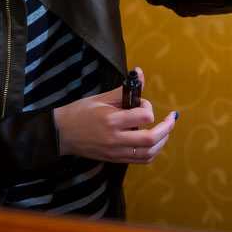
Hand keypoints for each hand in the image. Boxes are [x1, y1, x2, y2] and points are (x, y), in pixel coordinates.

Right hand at [52, 68, 176, 163]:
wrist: (61, 134)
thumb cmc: (79, 112)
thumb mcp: (101, 97)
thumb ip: (124, 89)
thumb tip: (140, 71)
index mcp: (111, 120)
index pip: (144, 117)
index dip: (148, 107)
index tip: (141, 103)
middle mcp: (115, 139)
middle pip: (151, 139)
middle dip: (167, 128)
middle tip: (171, 118)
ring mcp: (116, 152)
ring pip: (149, 153)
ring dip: (163, 141)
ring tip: (165, 130)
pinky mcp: (115, 159)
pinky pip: (141, 159)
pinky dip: (152, 151)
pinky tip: (154, 141)